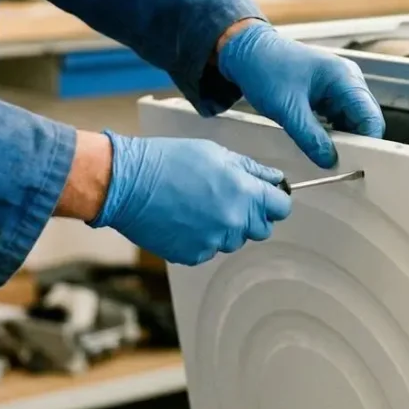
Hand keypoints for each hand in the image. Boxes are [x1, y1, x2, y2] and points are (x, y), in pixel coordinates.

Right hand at [88, 131, 291, 265]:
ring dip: (225, 227)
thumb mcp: (215, 153)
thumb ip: (250, 170)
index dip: (274, 200)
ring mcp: (214, 242)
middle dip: (252, 215)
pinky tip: (184, 219)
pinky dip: (202, 238)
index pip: (281, 207)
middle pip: (261, 229)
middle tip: (228, 198)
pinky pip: (209, 250)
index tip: (266, 196)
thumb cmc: (167, 161)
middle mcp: (233, 221)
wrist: (127, 183)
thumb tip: (273, 179)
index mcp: (244, 192)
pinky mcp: (193, 255)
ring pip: (234, 240)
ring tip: (198, 206)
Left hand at [217, 21, 383, 167]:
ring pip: (353, 120)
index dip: (368, 142)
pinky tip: (319, 142)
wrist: (247, 52)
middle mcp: (348, 79)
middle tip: (340, 164)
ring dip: (343, 138)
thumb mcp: (287, 110)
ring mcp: (340, 84)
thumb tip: (330, 161)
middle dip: (356, 142)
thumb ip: (310, 138)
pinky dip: (333, 131)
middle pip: (366, 119)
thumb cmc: (265, 70)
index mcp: (344, 77)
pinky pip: (340, 116)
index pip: (371, 117)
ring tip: (327, 154)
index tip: (357, 165)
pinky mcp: (328, 92)